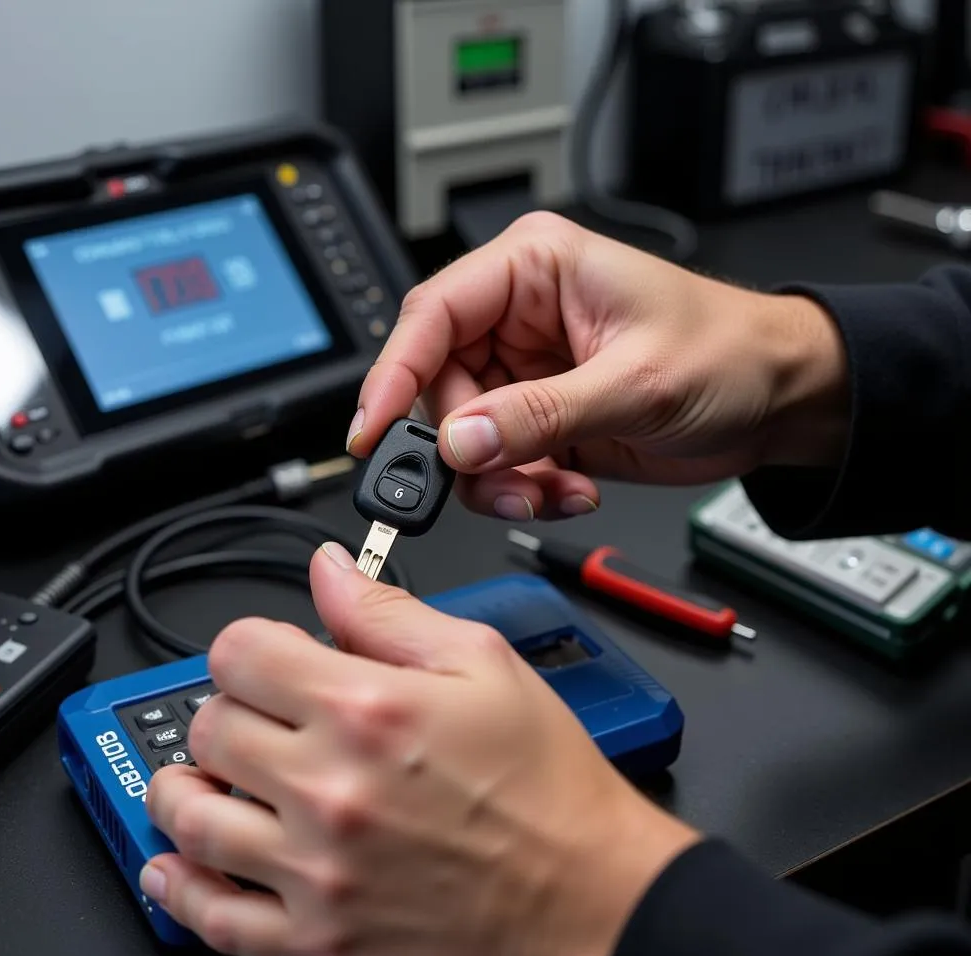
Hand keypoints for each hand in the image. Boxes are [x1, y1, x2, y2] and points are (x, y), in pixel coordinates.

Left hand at [140, 543, 698, 955]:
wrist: (587, 897)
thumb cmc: (547, 784)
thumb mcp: (485, 663)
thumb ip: (389, 613)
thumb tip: (332, 571)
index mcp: (368, 709)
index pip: (241, 653)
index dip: (251, 645)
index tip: (267, 659)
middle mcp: (331, 788)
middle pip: (211, 727)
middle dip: (230, 710)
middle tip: (260, 720)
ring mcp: (318, 871)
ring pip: (191, 819)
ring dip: (184, 789)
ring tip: (205, 780)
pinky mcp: (320, 942)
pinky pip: (215, 919)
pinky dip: (179, 888)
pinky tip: (175, 864)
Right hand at [348, 212, 849, 520]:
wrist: (781, 399)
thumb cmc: (731, 352)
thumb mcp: (635, 381)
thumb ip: (539, 414)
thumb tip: (459, 440)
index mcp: (535, 269)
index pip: (432, 314)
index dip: (393, 374)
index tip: (372, 430)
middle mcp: (520, 317)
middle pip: (438, 386)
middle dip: (462, 446)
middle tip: (497, 478)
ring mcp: (528, 372)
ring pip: (463, 434)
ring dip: (496, 476)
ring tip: (549, 488)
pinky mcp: (541, 417)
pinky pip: (498, 461)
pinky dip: (522, 487)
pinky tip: (570, 487)